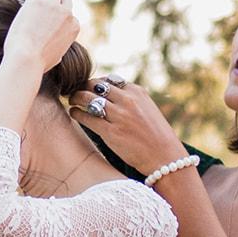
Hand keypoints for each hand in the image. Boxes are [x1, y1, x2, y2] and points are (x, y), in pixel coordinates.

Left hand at [2, 0, 79, 71]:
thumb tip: (57, 52)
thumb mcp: (56, 57)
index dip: (61, 12)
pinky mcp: (35, 2)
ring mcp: (52, 7)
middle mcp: (66, 14)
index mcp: (73, 27)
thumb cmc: (38, 63)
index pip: (70, 14)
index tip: (53, 11)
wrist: (27, 59)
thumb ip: (59, 48)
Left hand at [69, 75, 187, 176]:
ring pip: (87, 98)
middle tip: (75, 92)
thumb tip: (109, 95)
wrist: (165, 157)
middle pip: (95, 85)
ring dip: (76, 97)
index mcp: (137, 92)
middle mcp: (127, 100)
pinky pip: (86, 117)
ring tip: (72, 100)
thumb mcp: (147, 109)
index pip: (109, 79)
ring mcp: (118, 115)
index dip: (96, 83)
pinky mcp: (110, 132)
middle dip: (82, 87)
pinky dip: (76, 113)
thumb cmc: (156, 135)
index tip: (89, 88)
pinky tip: (74, 113)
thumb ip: (131, 100)